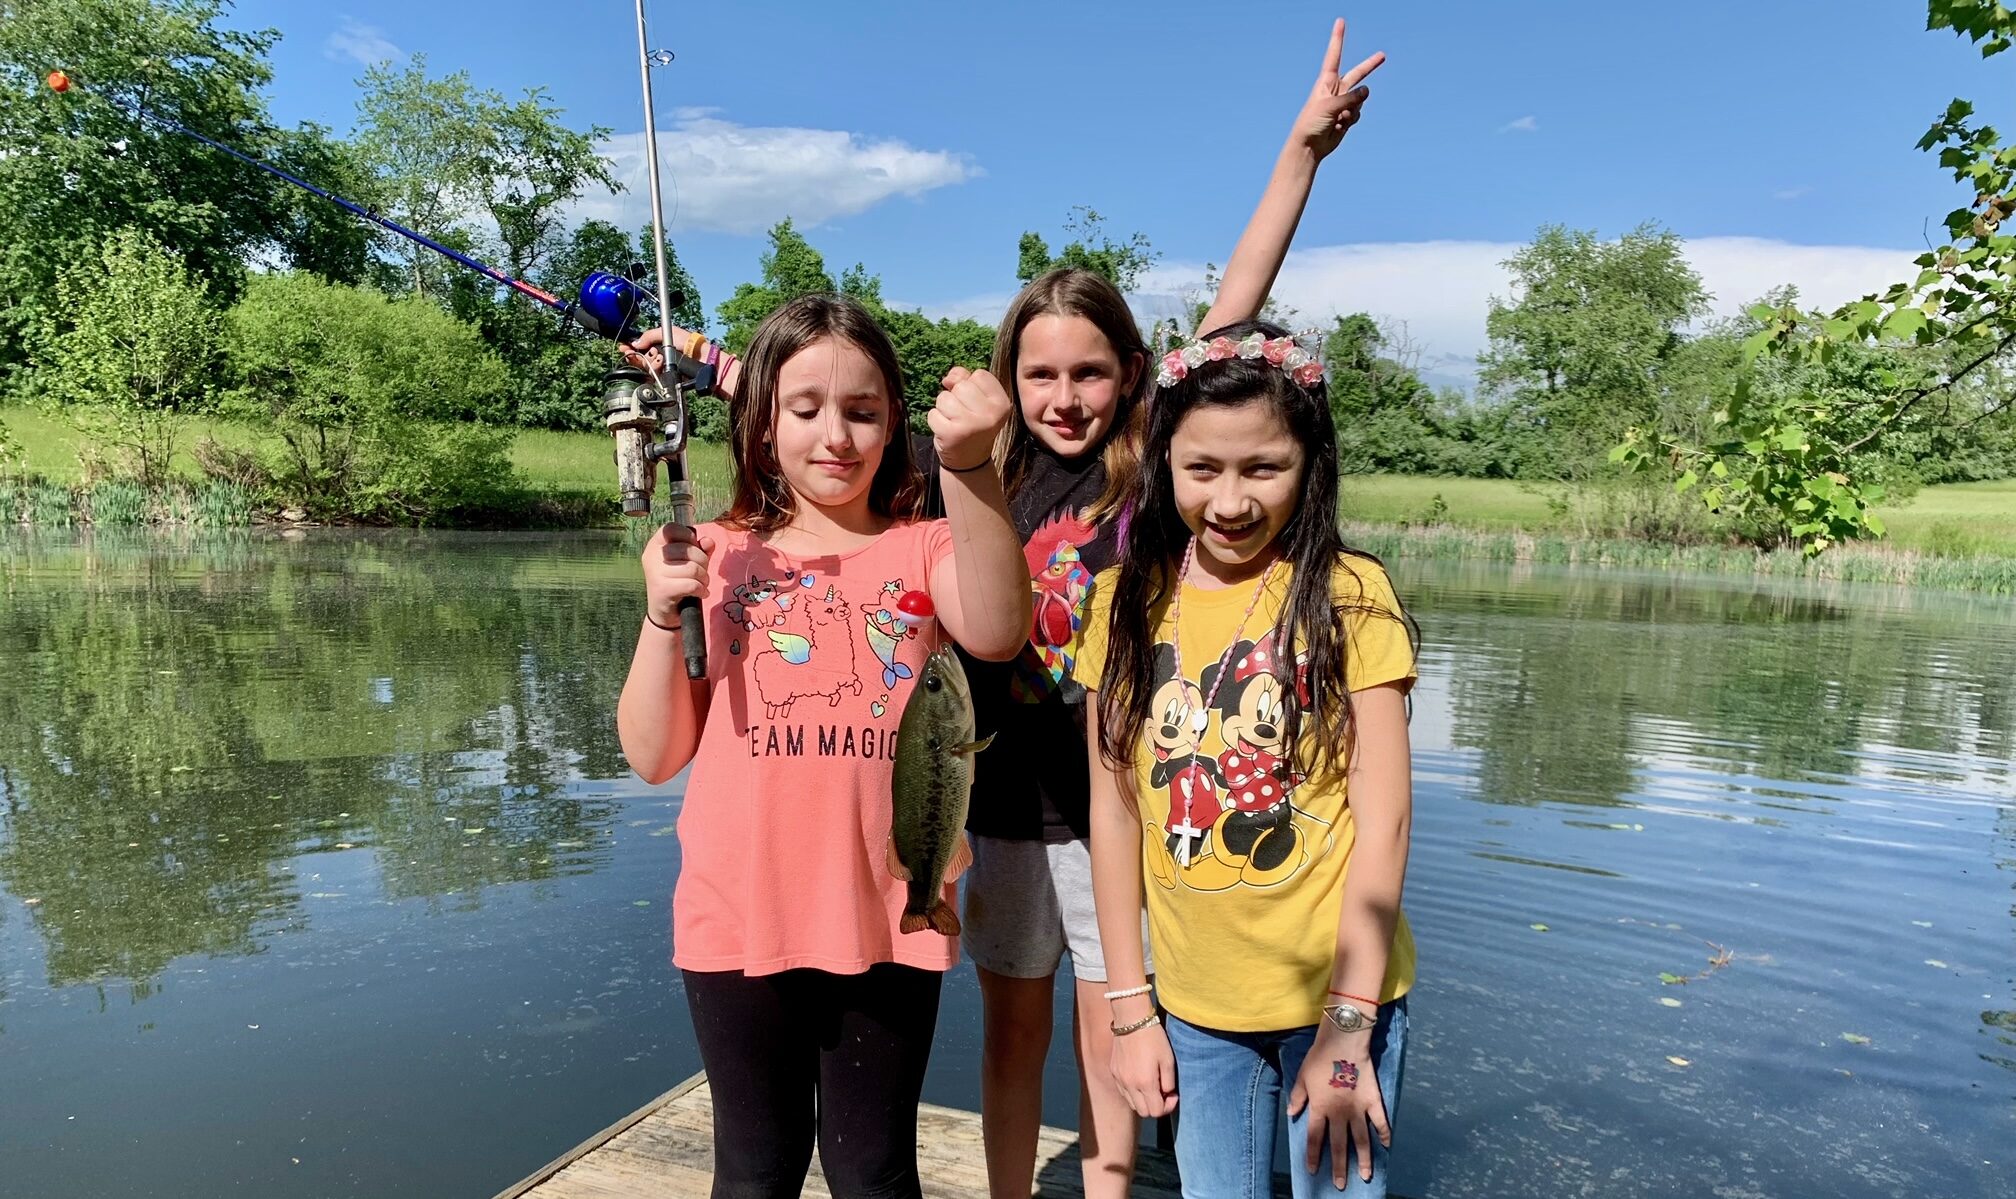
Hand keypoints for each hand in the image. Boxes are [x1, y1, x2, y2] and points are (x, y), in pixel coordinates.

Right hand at [622, 324, 691, 374]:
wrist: (699, 357)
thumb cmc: (686, 342)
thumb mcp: (666, 333)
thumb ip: (649, 336)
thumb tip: (636, 342)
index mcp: (658, 344)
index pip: (640, 346)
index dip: (630, 347)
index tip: (623, 348)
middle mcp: (658, 355)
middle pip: (640, 358)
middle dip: (637, 355)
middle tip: (635, 353)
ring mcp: (661, 366)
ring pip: (646, 367)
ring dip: (649, 361)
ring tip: (658, 357)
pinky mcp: (665, 376)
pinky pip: (653, 374)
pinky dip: (655, 368)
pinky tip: (660, 363)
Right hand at [641, 523, 712, 629]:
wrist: (664, 612)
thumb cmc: (678, 581)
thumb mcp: (690, 561)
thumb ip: (700, 549)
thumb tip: (708, 541)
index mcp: (655, 545)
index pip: (671, 528)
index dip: (688, 537)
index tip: (693, 549)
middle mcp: (651, 556)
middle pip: (687, 549)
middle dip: (702, 562)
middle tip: (701, 573)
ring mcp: (655, 573)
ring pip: (692, 568)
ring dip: (704, 578)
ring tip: (701, 584)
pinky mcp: (662, 589)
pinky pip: (692, 584)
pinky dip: (701, 590)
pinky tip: (700, 593)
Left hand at [928, 366, 1011, 471]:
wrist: (970, 461)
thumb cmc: (973, 425)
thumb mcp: (978, 401)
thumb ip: (965, 379)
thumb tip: (948, 378)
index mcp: (1002, 403)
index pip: (980, 374)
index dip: (971, 385)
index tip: (975, 404)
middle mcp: (991, 414)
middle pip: (961, 385)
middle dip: (955, 396)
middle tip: (962, 415)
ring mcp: (972, 425)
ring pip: (944, 398)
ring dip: (943, 408)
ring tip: (954, 422)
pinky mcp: (952, 434)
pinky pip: (933, 413)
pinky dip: (935, 420)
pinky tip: (946, 430)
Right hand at [1109, 1017, 1178, 1117]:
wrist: (1131, 1020)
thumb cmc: (1153, 1038)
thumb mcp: (1168, 1059)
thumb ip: (1169, 1082)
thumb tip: (1167, 1094)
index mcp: (1145, 1083)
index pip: (1156, 1112)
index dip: (1168, 1106)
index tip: (1173, 1094)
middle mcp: (1130, 1085)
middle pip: (1144, 1112)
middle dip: (1156, 1106)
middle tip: (1164, 1092)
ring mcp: (1119, 1079)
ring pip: (1132, 1104)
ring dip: (1143, 1101)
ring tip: (1152, 1085)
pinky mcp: (1114, 1072)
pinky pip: (1123, 1092)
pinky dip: (1133, 1092)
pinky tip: (1140, 1079)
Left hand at [1287, 1023, 1388, 1187]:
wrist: (1343, 1042)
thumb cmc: (1319, 1057)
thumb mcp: (1302, 1077)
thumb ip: (1298, 1097)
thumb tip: (1291, 1113)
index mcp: (1320, 1108)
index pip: (1314, 1138)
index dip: (1313, 1155)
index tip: (1312, 1171)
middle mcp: (1339, 1114)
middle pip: (1338, 1145)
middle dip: (1339, 1167)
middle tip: (1341, 1185)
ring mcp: (1358, 1109)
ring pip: (1361, 1140)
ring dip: (1363, 1159)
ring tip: (1366, 1175)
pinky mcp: (1373, 1100)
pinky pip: (1380, 1121)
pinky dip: (1384, 1133)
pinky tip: (1387, 1146)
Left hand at [1293, 18, 1384, 161]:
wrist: (1309, 145)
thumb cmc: (1312, 123)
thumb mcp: (1330, 106)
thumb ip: (1351, 97)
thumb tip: (1367, 91)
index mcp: (1326, 81)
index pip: (1334, 55)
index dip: (1338, 38)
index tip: (1340, 21)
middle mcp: (1336, 89)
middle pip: (1357, 74)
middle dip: (1370, 66)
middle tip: (1382, 56)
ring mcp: (1343, 103)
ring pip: (1360, 101)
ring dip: (1352, 110)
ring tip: (1338, 119)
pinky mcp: (1347, 116)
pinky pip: (1358, 114)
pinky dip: (1351, 120)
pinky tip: (1339, 127)